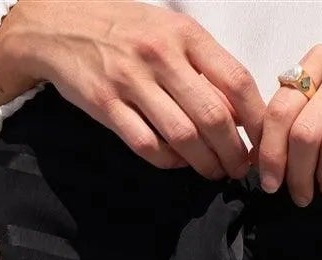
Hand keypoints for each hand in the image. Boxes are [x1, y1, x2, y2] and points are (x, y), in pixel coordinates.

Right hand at [0, 0, 264, 180]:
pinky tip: (179, 163)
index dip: (256, 118)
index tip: (263, 140)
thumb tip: (238, 110)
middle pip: (213, 116)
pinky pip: (147, 145)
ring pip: (183, 136)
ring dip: (204, 163)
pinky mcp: (106, 106)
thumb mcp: (168, 30)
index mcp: (183, 33)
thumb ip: (201, 64)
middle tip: (240, 168)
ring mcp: (131, 81)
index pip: (235, 79)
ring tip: (215, 173)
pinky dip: (169, 161)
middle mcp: (160, 55)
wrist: (58, 25)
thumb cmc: (123, 29)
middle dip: (233, 151)